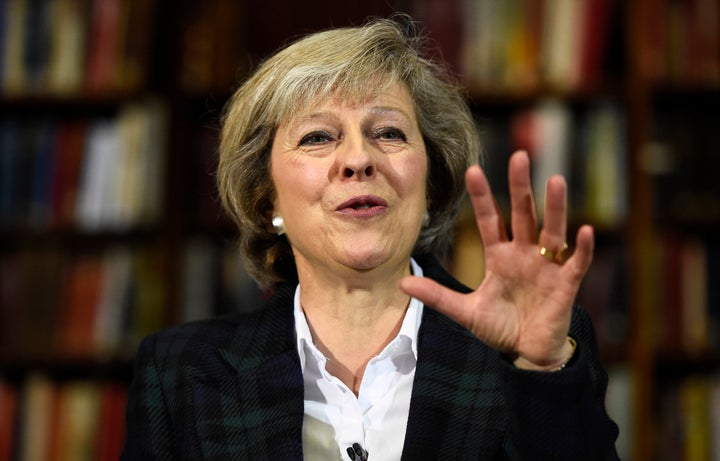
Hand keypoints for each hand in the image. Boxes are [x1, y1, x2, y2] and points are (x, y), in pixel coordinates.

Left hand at [400, 151, 593, 369]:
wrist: (527, 353)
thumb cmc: (499, 327)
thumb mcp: (465, 311)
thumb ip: (438, 296)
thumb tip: (402, 283)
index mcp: (499, 257)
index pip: (489, 220)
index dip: (482, 197)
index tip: (472, 170)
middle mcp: (523, 255)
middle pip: (522, 214)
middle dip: (520, 187)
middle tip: (519, 156)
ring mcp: (546, 267)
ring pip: (551, 231)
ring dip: (554, 208)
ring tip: (555, 180)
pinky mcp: (565, 284)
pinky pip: (577, 262)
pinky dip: (582, 248)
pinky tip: (585, 230)